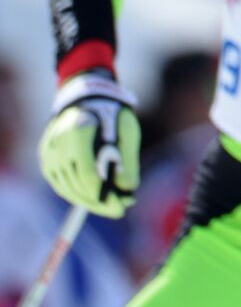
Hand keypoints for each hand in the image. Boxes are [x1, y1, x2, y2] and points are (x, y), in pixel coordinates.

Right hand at [38, 71, 139, 217]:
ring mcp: (47, 154)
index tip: (121, 207)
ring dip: (89, 201)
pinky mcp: (45, 160)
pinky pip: (61, 184)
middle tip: (120, 209)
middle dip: (100, 202)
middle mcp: (56, 144)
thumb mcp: (127, 129)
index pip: (87, 174)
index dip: (105, 195)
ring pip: (67, 189)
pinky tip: (96, 198)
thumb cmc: (112, 112)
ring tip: (112, 205)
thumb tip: (127, 188)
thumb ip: (128, 158)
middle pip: (77, 186)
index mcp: (77, 132)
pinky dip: (78, 193)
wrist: (86, 97)